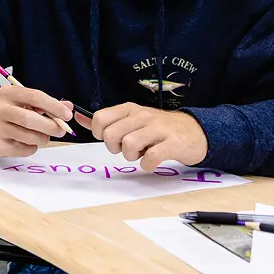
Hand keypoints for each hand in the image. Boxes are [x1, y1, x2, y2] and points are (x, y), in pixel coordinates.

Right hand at [0, 87, 73, 156]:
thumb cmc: (8, 111)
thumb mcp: (23, 102)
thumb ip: (45, 104)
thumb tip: (68, 108)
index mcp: (7, 93)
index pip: (34, 96)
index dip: (54, 106)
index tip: (68, 115)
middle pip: (30, 119)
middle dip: (51, 126)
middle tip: (62, 131)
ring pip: (29, 137)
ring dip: (42, 139)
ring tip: (41, 136)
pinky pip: (24, 149)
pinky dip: (32, 147)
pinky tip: (25, 141)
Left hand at [75, 103, 207, 171]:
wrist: (195, 131)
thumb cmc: (157, 128)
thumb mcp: (131, 119)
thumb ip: (105, 121)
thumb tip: (78, 118)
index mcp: (129, 109)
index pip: (101, 118)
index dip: (99, 134)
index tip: (109, 139)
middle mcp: (142, 115)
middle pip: (111, 134)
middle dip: (114, 147)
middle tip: (125, 149)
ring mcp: (159, 128)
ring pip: (129, 144)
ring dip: (131, 156)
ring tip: (139, 154)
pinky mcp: (173, 143)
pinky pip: (151, 157)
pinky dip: (147, 164)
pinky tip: (150, 162)